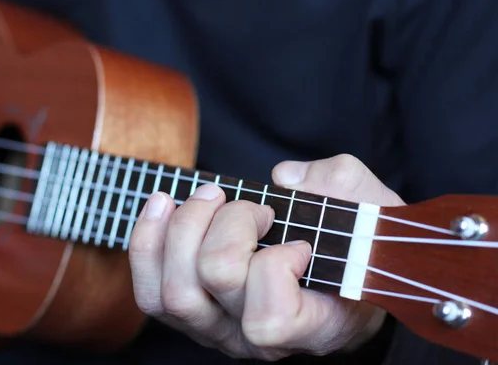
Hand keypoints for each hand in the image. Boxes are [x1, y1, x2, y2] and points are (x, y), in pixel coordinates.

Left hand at [129, 154, 403, 359]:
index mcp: (311, 326)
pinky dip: (148, 241)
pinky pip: (149, 290)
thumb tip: (285, 178)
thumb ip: (340, 184)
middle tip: (258, 210)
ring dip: (185, 227)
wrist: (336, 275)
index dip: (276, 264)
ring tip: (210, 198)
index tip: (298, 242)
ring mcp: (218, 330)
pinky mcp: (190, 315)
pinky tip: (163, 205)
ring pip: (172, 291)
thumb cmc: (354, 246)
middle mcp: (257, 339)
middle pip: (213, 278)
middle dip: (232, 222)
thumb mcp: (368, 208)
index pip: (269, 317)